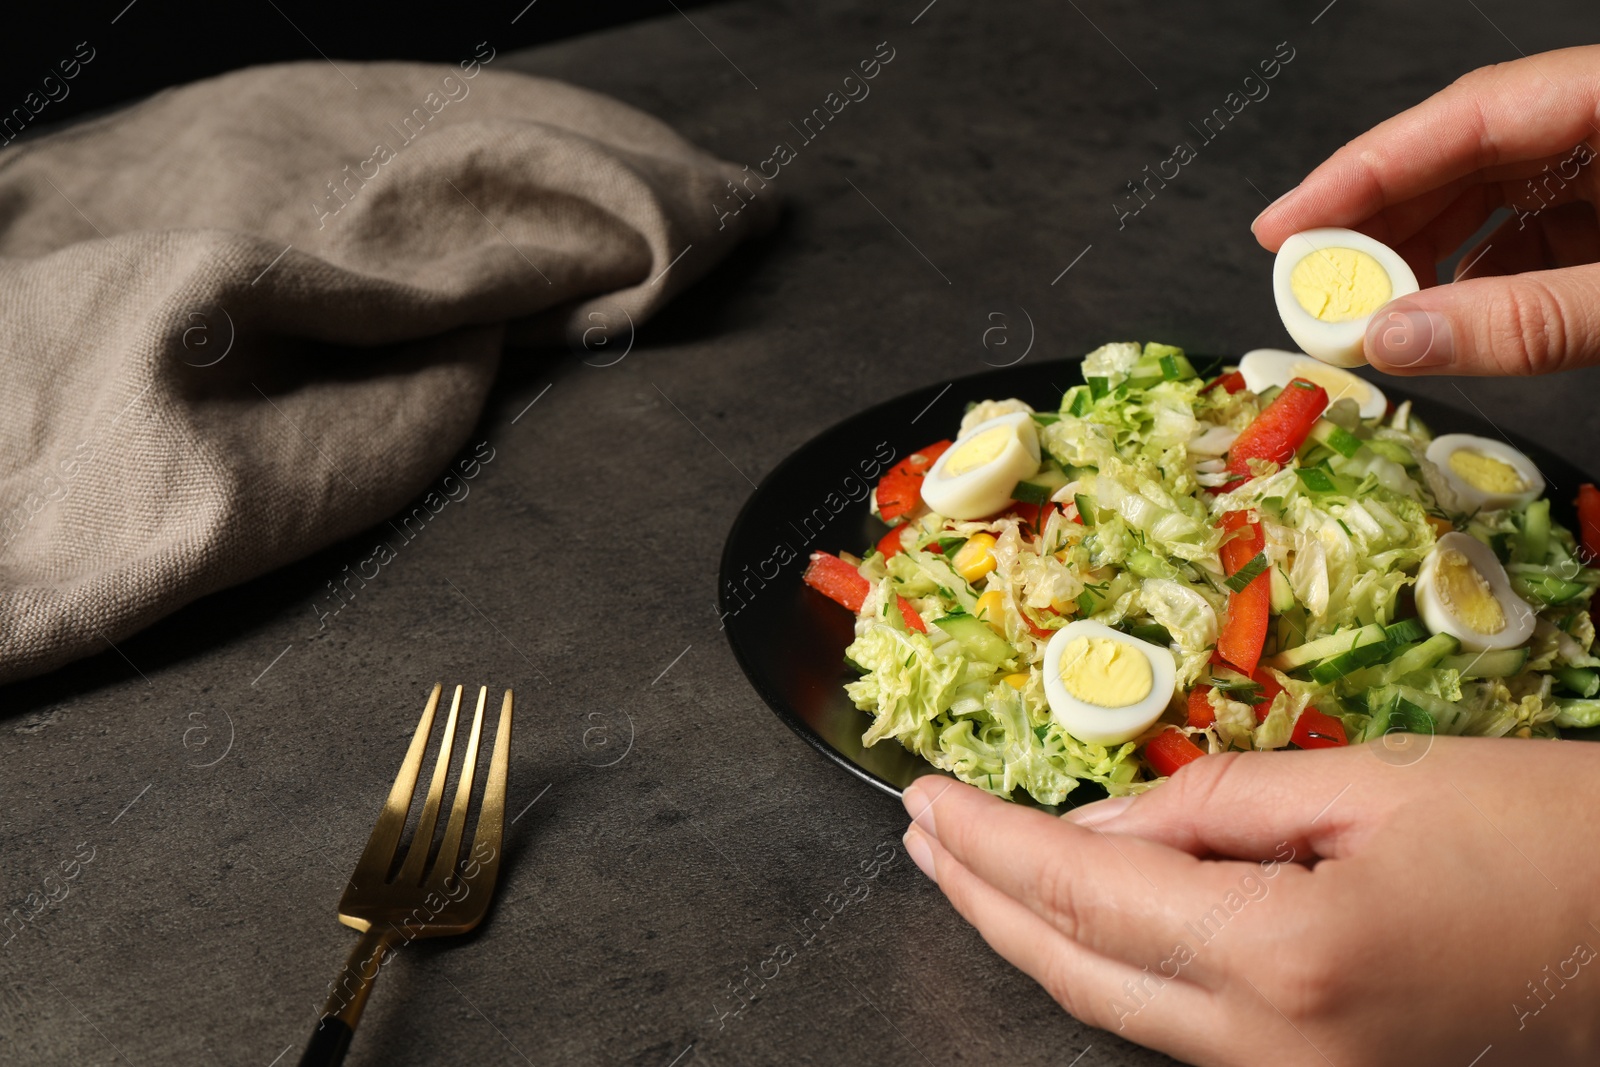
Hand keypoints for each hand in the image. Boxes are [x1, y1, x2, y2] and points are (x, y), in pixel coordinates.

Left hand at [902, 738, 1599, 1065]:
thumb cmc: (1554, 841)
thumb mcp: (1374, 782)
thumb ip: (1214, 803)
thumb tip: (1100, 825)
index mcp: (1285, 957)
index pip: (1081, 891)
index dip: (988, 839)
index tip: (926, 796)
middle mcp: (1275, 1047)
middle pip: (1074, 970)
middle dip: (980, 896)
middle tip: (922, 832)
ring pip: (1114, 1007)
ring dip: (1031, 932)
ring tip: (969, 866)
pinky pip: (1175, 1023)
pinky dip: (1106, 962)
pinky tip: (1075, 914)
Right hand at [1251, 46, 1599, 376]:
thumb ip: (1523, 321)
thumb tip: (1392, 340)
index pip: (1465, 114)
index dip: (1362, 171)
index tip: (1283, 225)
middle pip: (1464, 150)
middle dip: (1381, 220)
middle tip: (1312, 283)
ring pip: (1493, 190)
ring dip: (1424, 254)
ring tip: (1372, 313)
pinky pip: (1536, 224)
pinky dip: (1483, 274)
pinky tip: (1450, 317)